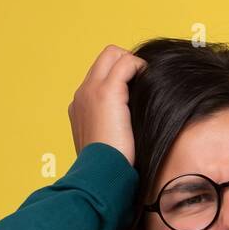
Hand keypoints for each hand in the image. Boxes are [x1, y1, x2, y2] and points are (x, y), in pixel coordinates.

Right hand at [69, 44, 146, 165]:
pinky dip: (140, 67)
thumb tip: (131, 130)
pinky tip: (149, 81)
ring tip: (147, 81)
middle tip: (143, 81)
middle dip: (126, 63)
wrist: (100, 175)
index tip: (137, 90)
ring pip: (113, 54)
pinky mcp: (106, 92)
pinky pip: (126, 63)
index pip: (98, 76)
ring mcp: (91, 90)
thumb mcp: (106, 147)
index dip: (119, 77)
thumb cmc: (108, 168)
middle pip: (104, 58)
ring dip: (133, 63)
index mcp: (79, 107)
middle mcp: (81, 94)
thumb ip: (113, 130)